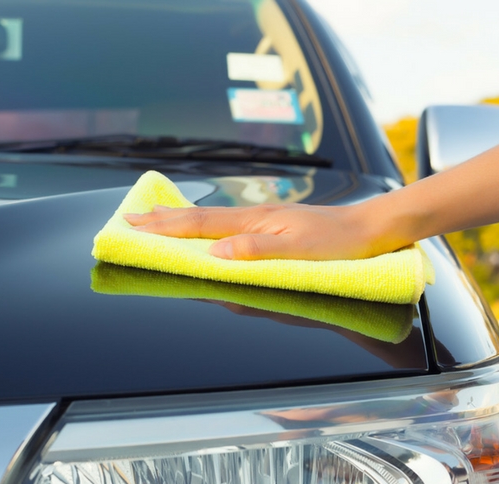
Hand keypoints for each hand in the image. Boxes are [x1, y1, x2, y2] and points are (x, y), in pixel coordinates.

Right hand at [123, 203, 401, 260]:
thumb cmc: (338, 242)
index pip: (200, 225)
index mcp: (255, 222)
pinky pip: (226, 224)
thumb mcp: (299, 249)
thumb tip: (215, 251)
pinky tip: (202, 228)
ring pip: (210, 220)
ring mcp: (261, 219)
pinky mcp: (271, 225)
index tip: (134, 223)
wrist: (369, 228)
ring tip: (155, 219)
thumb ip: (257, 249)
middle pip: (198, 218)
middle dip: (162, 219)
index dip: (165, 226)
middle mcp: (254, 217)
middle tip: (130, 217)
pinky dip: (203, 225)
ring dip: (179, 220)